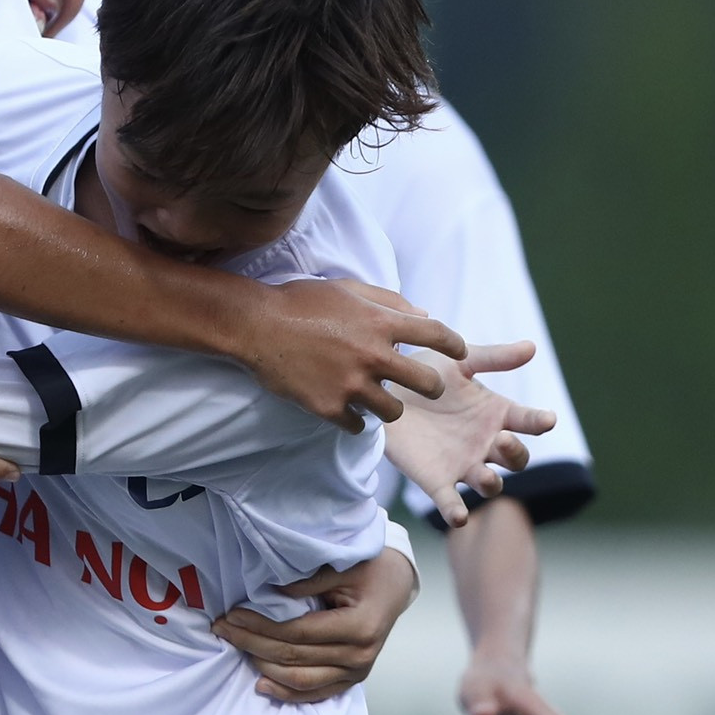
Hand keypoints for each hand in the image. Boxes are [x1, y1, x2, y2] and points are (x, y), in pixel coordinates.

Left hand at [213, 547, 417, 703]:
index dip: (260, 626)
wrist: (396, 584)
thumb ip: (307, 581)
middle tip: (222, 628)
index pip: (297, 633)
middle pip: (293, 657)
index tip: (232, 614)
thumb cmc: (369, 569)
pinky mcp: (352, 679)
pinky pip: (316, 693)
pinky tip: (261, 684)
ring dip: (263, 667)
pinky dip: (287, 693)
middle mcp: (360, 656)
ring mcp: (358, 672)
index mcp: (359, 627)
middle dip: (251, 643)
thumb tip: (270, 591)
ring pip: (301, 680)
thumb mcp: (341, 566)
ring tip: (235, 647)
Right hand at [238, 279, 467, 430]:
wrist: (255, 325)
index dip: (456, 345)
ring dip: (390, 406)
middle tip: (422, 386)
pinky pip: (357, 425)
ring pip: (394, 411)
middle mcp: (372, 355)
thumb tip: (424, 316)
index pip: (438, 334)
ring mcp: (350, 384)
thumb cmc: (301, 301)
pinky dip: (355, 419)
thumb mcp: (347, 289)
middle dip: (431, 386)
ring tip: (377, 398)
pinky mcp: (328, 406)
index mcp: (380, 322)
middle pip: (428, 384)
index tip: (460, 354)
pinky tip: (346, 407)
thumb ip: (389, 301)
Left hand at [383, 341, 557, 525]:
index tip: (547, 418)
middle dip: (515, 453)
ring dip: (491, 482)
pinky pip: (451, 501)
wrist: (382, 391)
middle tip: (503, 440)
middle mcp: (486, 443)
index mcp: (496, 414)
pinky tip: (458, 517)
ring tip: (484, 475)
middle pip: (515, 458)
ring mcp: (463, 464)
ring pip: (490, 483)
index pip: (527, 421)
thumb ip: (493, 357)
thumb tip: (532, 346)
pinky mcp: (436, 480)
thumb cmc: (426, 376)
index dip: (538, 420)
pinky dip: (456, 511)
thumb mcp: (458, 361)